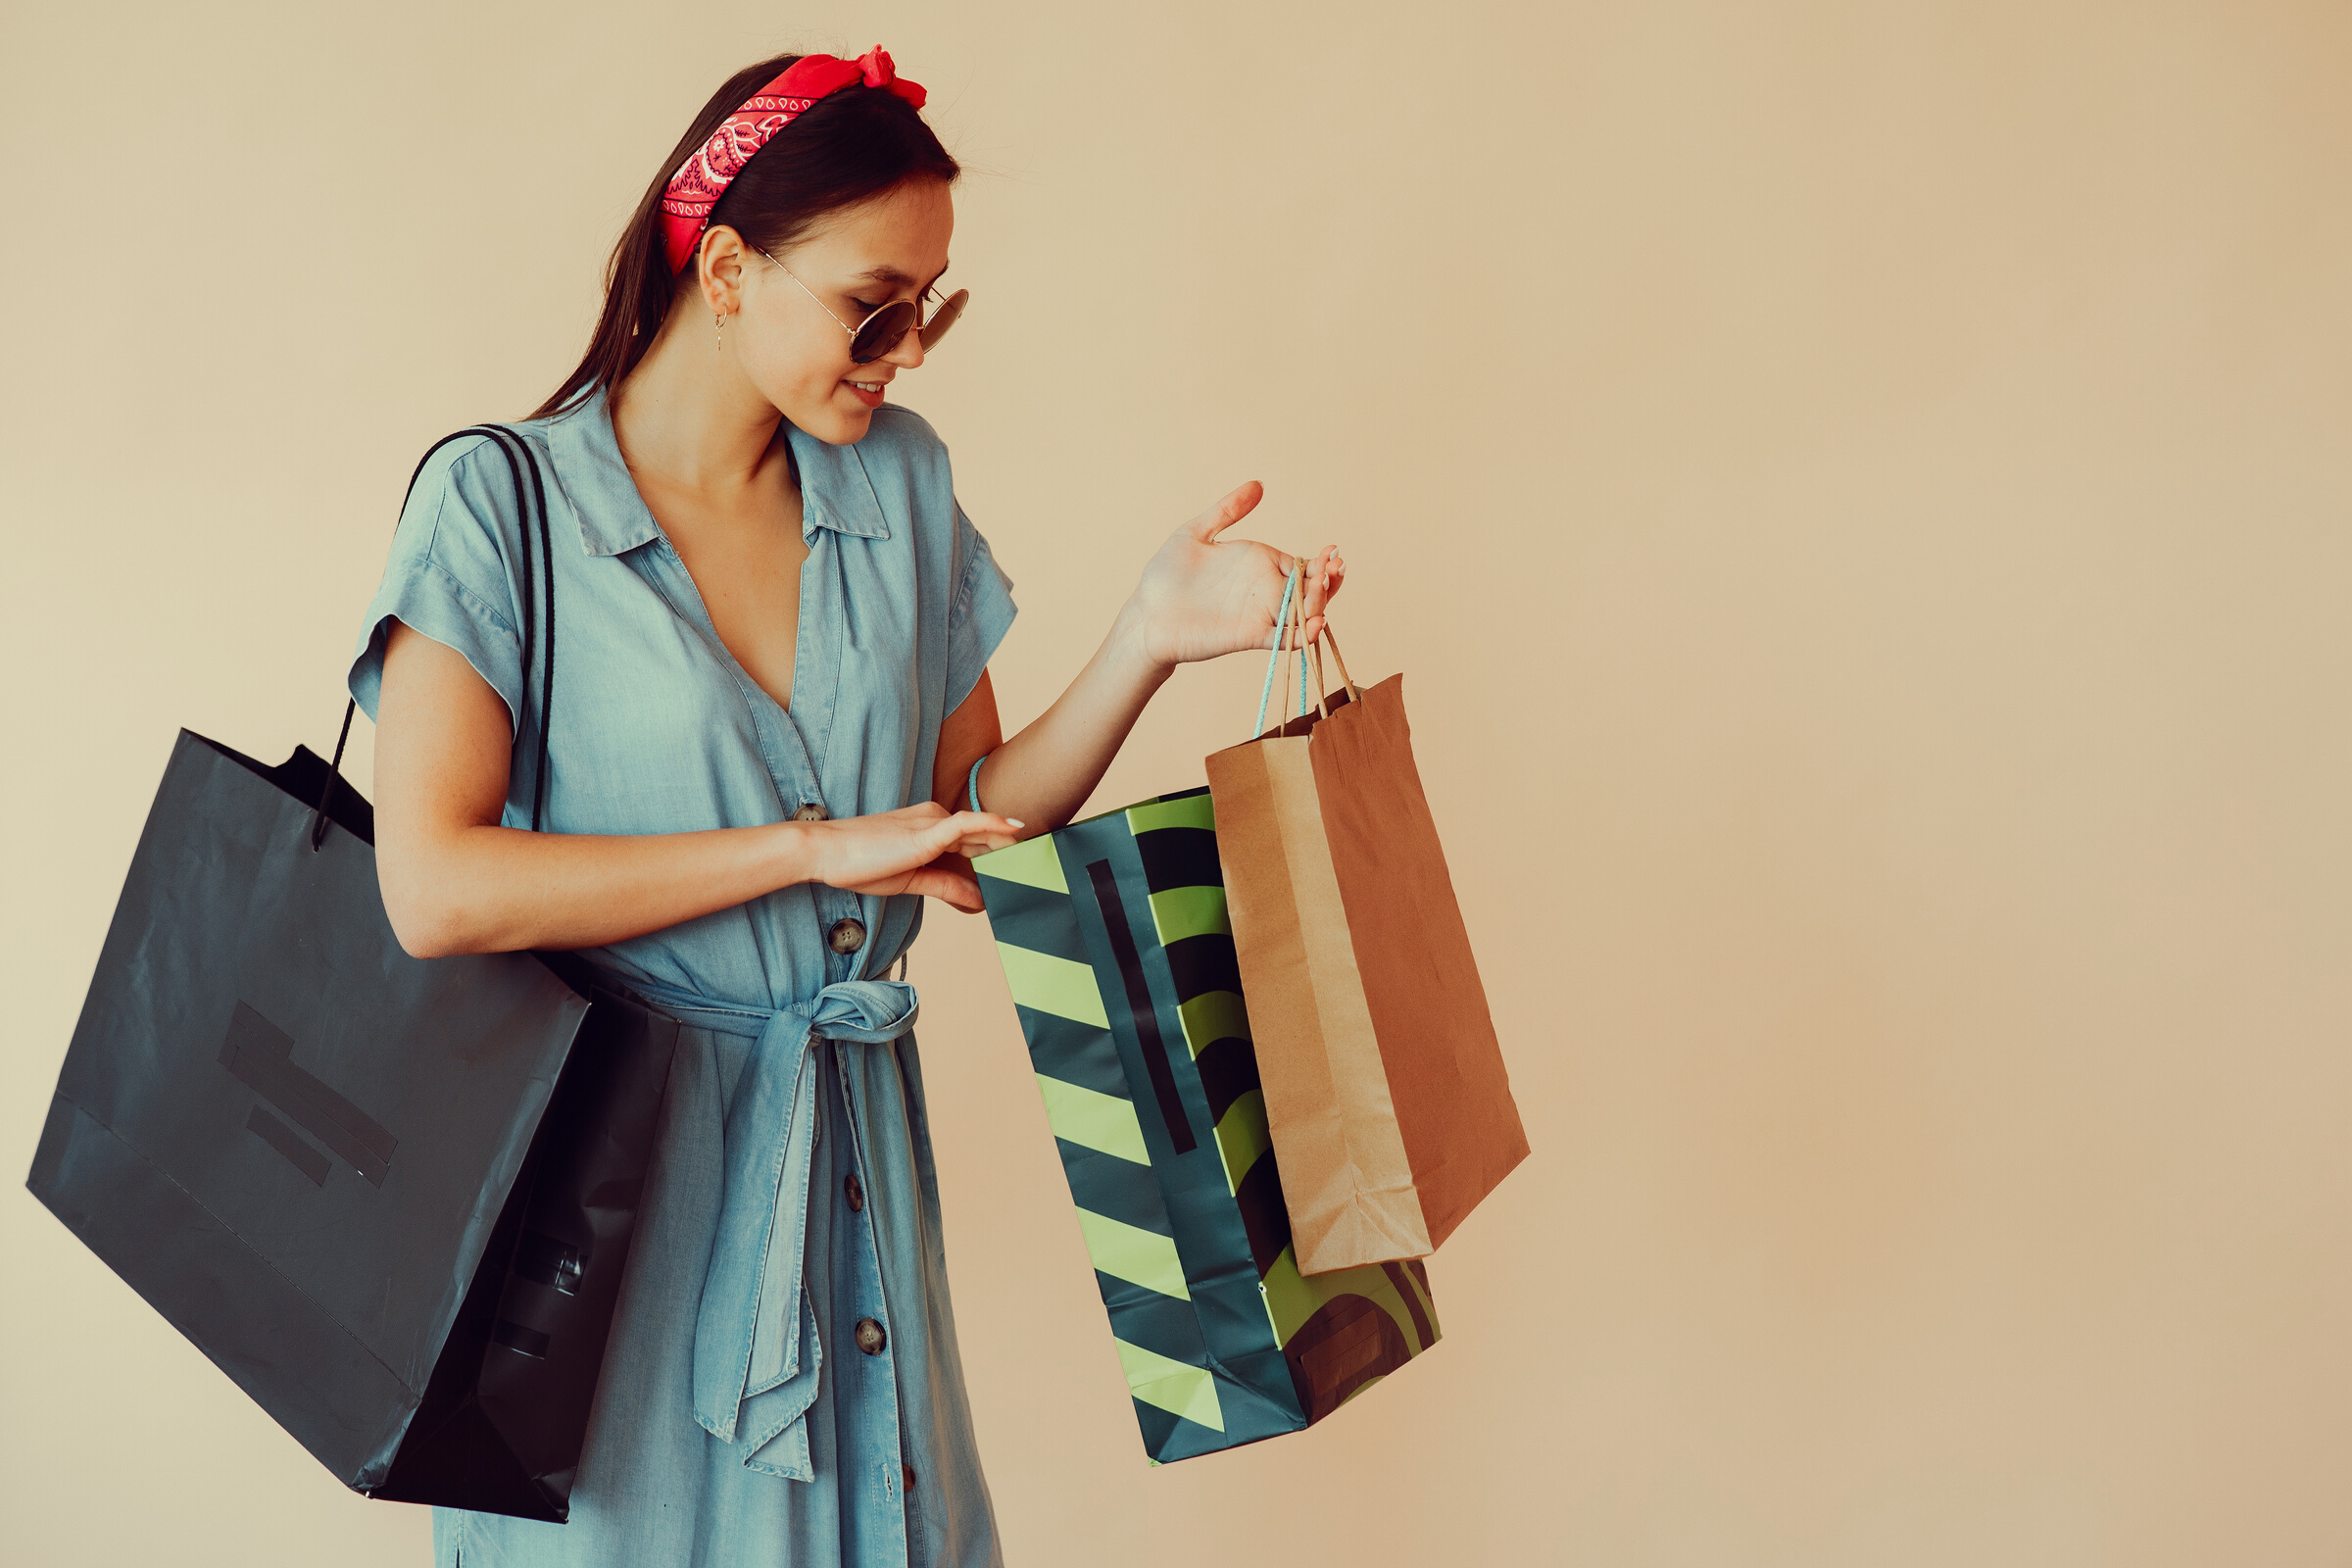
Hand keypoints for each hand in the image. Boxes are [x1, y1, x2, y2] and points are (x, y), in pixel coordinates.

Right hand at [804, 803, 1022, 912]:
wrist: (824, 852)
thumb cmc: (860, 863)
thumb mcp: (911, 881)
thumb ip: (947, 887)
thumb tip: (979, 900)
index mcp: (930, 828)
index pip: (974, 840)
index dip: (1001, 852)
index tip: (1024, 864)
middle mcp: (934, 819)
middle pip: (983, 835)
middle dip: (1012, 850)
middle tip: (1042, 861)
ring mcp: (931, 823)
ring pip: (981, 831)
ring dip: (1009, 845)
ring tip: (1037, 855)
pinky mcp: (926, 832)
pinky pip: (968, 825)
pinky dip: (993, 827)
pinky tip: (1015, 832)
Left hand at [1125, 482, 1346, 669]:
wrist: (1146, 613)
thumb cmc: (1166, 575)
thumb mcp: (1195, 532)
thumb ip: (1227, 510)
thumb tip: (1258, 484)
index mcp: (1259, 564)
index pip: (1301, 564)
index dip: (1320, 561)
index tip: (1331, 552)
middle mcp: (1265, 590)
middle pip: (1309, 589)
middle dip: (1329, 581)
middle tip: (1334, 568)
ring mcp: (1260, 615)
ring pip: (1303, 613)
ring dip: (1321, 603)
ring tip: (1325, 586)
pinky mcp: (1250, 637)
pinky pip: (1285, 639)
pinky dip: (1303, 635)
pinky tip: (1315, 623)